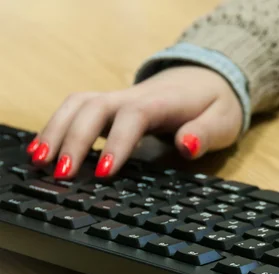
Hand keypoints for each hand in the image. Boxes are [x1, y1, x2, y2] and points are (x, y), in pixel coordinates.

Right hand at [27, 66, 242, 178]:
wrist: (209, 77)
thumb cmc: (216, 104)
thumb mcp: (223, 121)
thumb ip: (205, 133)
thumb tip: (186, 146)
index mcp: (163, 102)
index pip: (133, 117)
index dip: (117, 143)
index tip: (104, 173)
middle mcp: (135, 96)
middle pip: (94, 107)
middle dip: (74, 139)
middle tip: (61, 174)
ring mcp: (120, 99)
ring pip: (79, 104)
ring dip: (56, 130)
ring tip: (38, 162)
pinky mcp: (113, 105)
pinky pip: (79, 109)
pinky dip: (58, 125)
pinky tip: (45, 150)